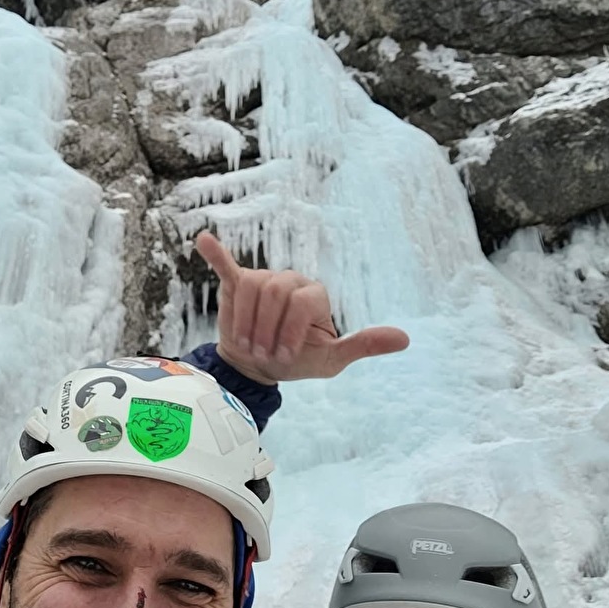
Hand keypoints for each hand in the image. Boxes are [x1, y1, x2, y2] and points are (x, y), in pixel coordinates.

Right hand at [195, 230, 408, 384]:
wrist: (261, 367)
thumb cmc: (299, 361)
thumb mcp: (332, 359)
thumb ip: (363, 345)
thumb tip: (405, 339)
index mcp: (314, 295)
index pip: (301, 302)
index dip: (291, 331)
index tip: (285, 356)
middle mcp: (290, 281)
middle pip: (274, 293)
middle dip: (266, 329)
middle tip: (263, 353)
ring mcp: (263, 280)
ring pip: (250, 287)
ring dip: (246, 322)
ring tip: (247, 344)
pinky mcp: (236, 284)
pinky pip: (227, 266)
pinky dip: (215, 253)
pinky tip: (203, 240)